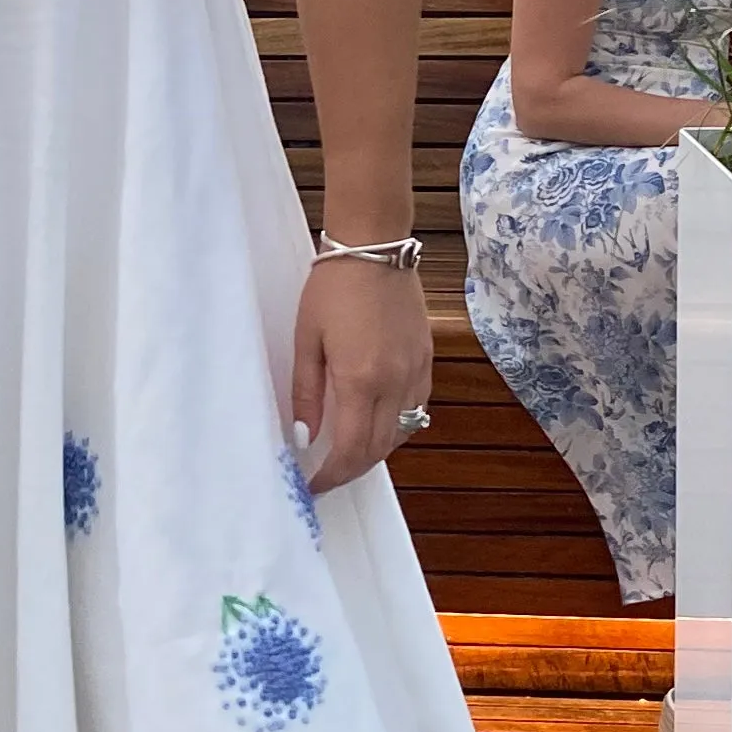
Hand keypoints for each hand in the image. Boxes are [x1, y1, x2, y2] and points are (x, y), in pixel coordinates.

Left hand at [288, 255, 430, 492]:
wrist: (375, 246)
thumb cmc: (332, 287)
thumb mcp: (307, 340)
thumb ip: (306, 393)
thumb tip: (305, 437)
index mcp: (361, 379)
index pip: (351, 449)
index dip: (333, 475)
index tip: (314, 485)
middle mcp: (395, 382)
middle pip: (379, 449)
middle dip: (352, 470)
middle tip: (327, 475)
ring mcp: (416, 371)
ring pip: (401, 433)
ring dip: (375, 451)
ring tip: (348, 453)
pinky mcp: (426, 359)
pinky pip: (416, 409)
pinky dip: (396, 427)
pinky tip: (375, 422)